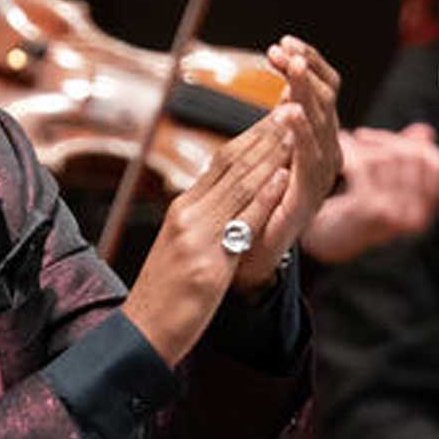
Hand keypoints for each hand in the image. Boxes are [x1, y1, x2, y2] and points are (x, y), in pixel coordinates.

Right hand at [122, 112, 291, 364]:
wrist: (142, 335)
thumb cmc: (165, 298)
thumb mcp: (186, 250)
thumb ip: (206, 224)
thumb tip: (229, 206)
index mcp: (183, 210)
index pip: (221, 163)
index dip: (252, 136)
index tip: (278, 114)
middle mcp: (188, 215)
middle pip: (231, 164)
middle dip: (265, 133)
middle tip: (293, 104)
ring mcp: (196, 238)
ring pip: (239, 185)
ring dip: (271, 153)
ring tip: (296, 126)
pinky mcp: (208, 264)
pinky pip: (241, 223)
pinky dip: (264, 196)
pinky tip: (284, 176)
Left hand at [231, 35, 343, 289]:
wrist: (248, 255)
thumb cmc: (255, 204)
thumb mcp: (268, 156)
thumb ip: (280, 126)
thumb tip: (287, 91)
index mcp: (316, 139)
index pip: (322, 90)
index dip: (307, 64)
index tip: (282, 43)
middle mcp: (325, 153)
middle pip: (326, 100)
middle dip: (305, 71)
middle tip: (284, 51)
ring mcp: (318, 176)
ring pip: (321, 124)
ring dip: (305, 92)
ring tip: (291, 69)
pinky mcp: (307, 196)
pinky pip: (309, 160)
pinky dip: (301, 133)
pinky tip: (289, 112)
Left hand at [301, 122, 438, 263]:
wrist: (325, 243)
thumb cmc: (353, 212)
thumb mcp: (384, 187)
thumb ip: (406, 159)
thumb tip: (425, 131)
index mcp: (424, 213)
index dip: (419, 146)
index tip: (391, 139)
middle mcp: (415, 217)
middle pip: (414, 157)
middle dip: (387, 140)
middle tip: (362, 136)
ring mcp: (393, 214)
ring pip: (388, 158)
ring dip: (364, 145)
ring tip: (347, 143)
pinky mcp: (368, 209)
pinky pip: (365, 165)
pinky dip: (351, 150)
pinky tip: (340, 147)